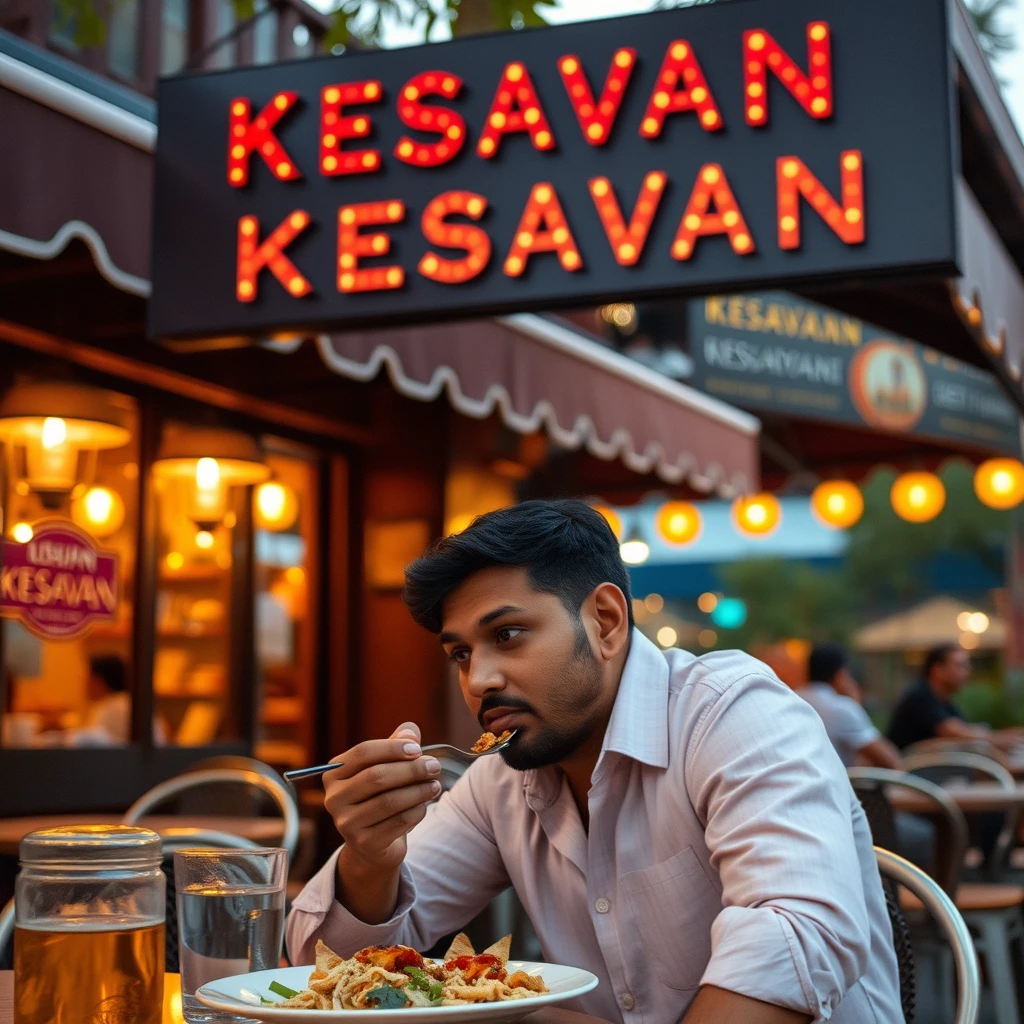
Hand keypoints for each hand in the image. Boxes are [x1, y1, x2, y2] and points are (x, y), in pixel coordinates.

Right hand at [324, 722, 442, 873]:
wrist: (373, 843)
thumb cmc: (380, 795)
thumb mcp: (386, 766)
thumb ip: (396, 744)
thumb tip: (410, 732)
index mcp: (335, 773)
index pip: (363, 753)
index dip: (392, 748)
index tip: (418, 749)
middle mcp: (334, 798)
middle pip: (376, 777)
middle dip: (411, 769)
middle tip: (434, 766)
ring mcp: (346, 823)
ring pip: (389, 801)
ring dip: (418, 791)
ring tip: (435, 785)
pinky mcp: (364, 843)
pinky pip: (397, 823)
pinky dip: (416, 811)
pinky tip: (425, 805)